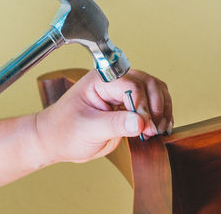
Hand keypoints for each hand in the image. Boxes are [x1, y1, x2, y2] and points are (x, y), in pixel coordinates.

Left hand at [36, 69, 172, 163]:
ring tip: (159, 129)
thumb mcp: (88, 128)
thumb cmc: (64, 130)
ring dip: (162, 109)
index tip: (145, 126)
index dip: (142, 106)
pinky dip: (160, 115)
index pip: (131, 85)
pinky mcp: (128, 108)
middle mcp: (114, 83)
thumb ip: (115, 124)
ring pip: (155, 91)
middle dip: (156, 106)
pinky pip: (152, 105)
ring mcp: (123, 94)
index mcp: (101, 80)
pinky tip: (160, 128)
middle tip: (154, 128)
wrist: (57, 141)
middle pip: (148, 83)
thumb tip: (141, 122)